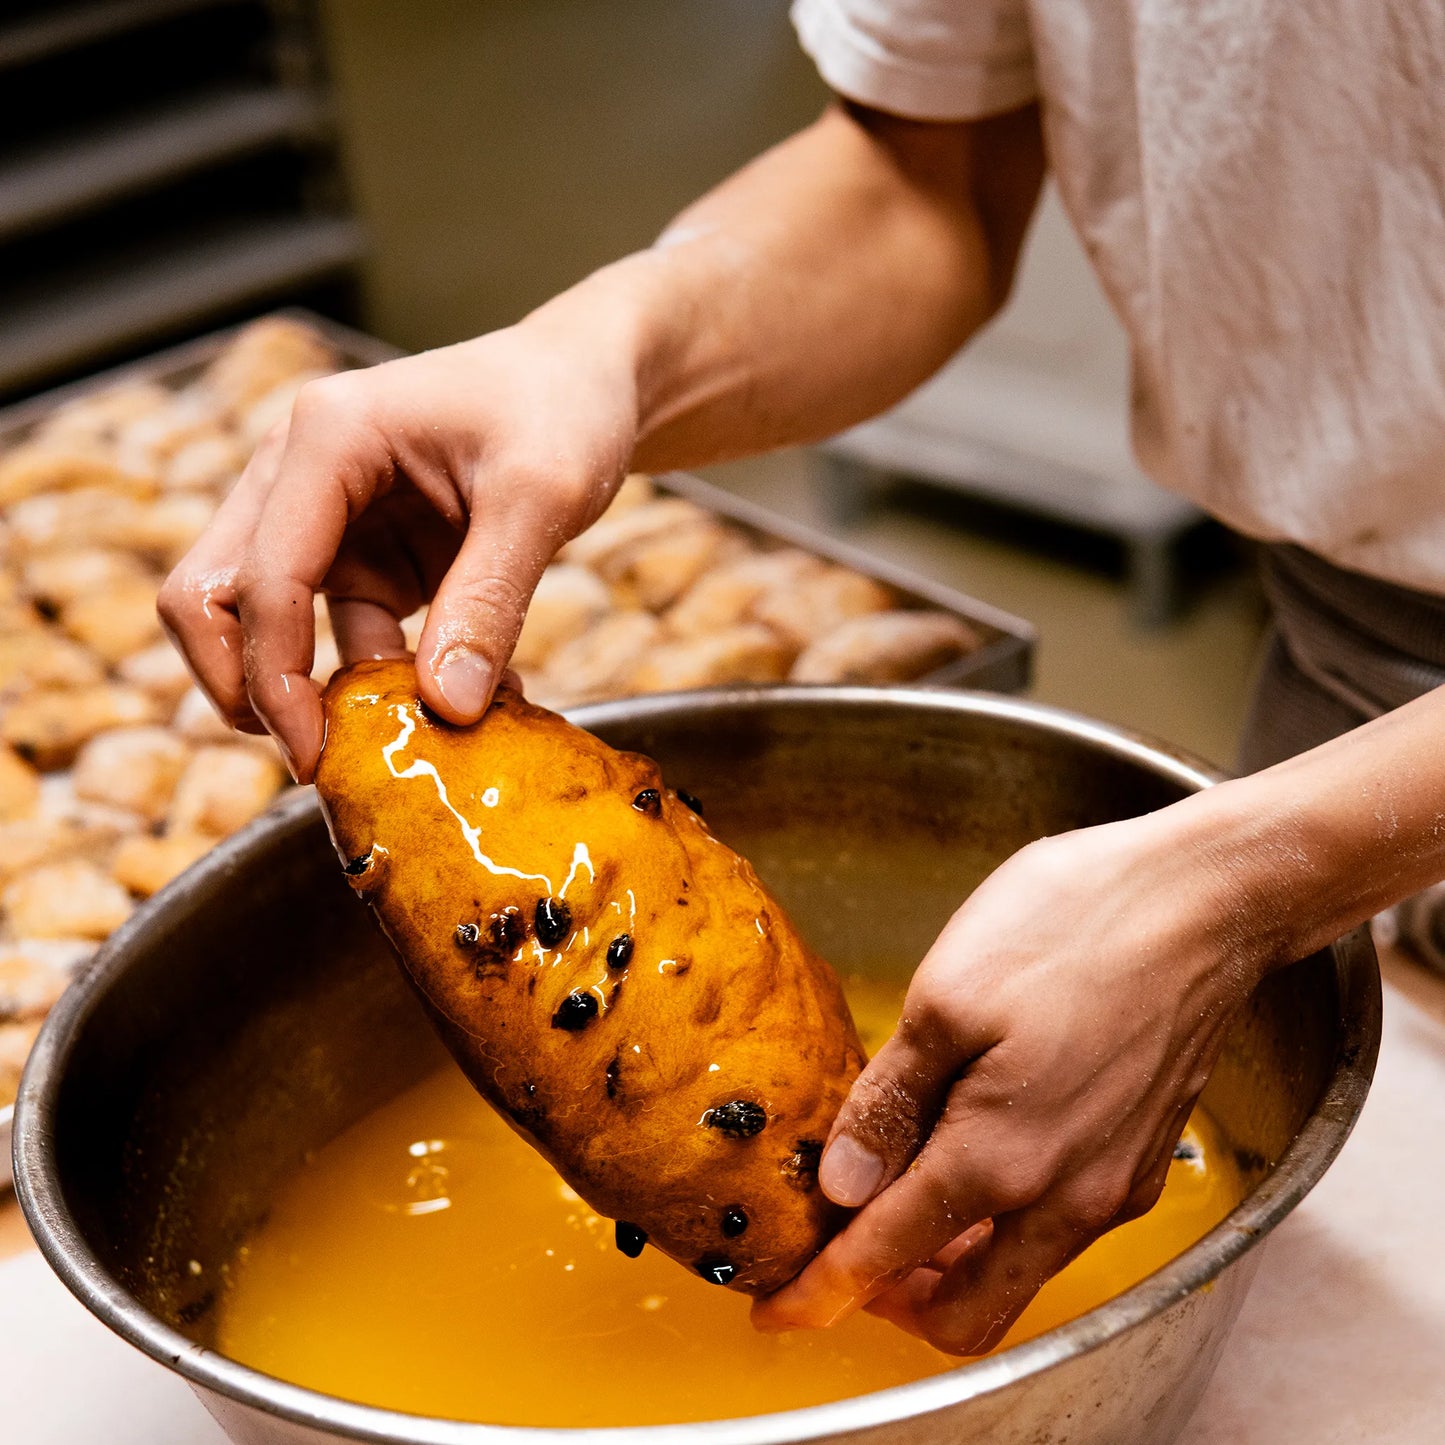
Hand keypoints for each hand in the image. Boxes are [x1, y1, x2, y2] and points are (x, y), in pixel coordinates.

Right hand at [158, 323, 638, 779]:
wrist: (587, 382)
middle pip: (211, 596)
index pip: (261, 577)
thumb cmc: (561, 407)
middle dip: (245, 685)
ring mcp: (325, 519)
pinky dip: (380, 682)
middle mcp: (299, 475)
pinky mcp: (362, 556)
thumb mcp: (540, 497)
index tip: (315, 753)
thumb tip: (447, 709)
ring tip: (402, 743)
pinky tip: (456, 705)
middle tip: (314, 758)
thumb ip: (489, 600)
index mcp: (326, 440)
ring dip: (316, 692)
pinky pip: (342, 635)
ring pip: (266, 624)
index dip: (274, 676)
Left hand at [752, 798, 1270, 1353]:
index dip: (824, 1292)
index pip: (888, 1262)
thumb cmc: (1076, 925)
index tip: (781, 1310)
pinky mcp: (1140, 1160)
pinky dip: (1002, 1224)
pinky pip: (1059, 1231)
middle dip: (894, 1301)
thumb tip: (843, 1184)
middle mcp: (1066, 1196)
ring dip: (951, 1265)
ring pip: (1017, 1277)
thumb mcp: (947, 997)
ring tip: (901, 1200)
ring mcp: (1113, 1185)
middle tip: (845, 1252)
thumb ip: (890, 1102)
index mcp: (999, 1157)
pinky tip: (973, 1156)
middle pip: (966, 1314)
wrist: (1207, 899)